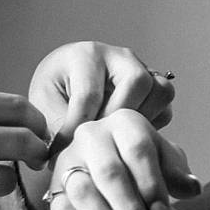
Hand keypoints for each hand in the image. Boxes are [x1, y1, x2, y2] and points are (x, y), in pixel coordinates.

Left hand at [25, 40, 176, 151]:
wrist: (65, 88)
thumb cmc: (54, 95)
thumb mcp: (44, 106)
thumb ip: (56, 127)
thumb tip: (66, 154)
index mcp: (85, 55)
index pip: (89, 93)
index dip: (76, 128)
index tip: (62, 151)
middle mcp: (118, 56)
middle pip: (137, 82)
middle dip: (117, 118)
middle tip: (98, 141)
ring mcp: (140, 68)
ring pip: (160, 90)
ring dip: (140, 119)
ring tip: (114, 137)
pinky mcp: (152, 86)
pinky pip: (165, 105)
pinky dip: (152, 124)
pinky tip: (125, 135)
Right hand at [45, 109, 201, 209]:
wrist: (115, 171)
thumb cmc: (144, 165)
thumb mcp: (165, 163)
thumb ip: (178, 175)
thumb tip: (194, 187)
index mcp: (124, 122)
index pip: (138, 150)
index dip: (152, 186)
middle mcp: (92, 135)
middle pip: (109, 174)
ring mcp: (69, 160)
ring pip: (83, 194)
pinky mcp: (54, 187)